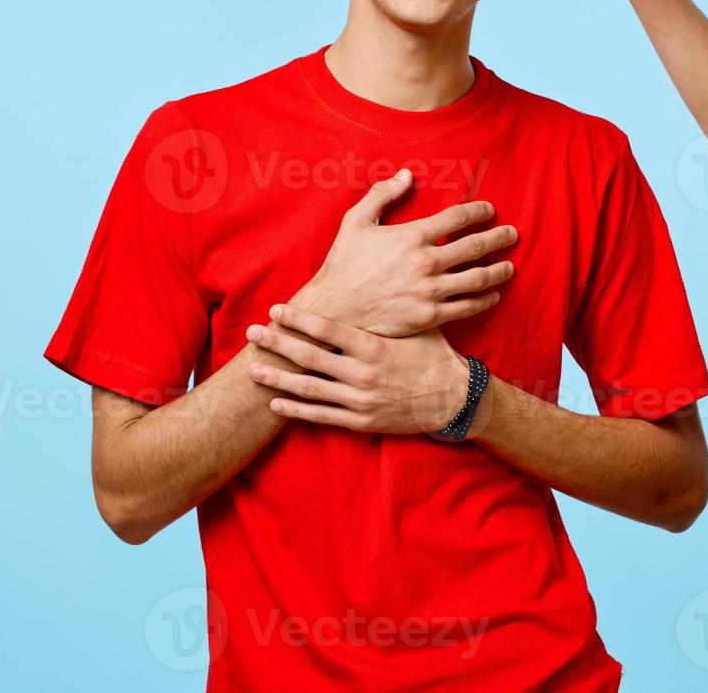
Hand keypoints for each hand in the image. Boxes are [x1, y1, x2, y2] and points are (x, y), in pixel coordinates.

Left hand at [245, 304, 472, 434]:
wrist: (455, 398)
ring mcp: (361, 400)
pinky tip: (277, 403)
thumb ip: (386, 314)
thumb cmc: (435, 356)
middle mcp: (363, 373)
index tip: (276, 309)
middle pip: (310, 357)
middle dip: (278, 345)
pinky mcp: (363, 421)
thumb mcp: (414, 327)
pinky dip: (297, 410)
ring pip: (310, 389)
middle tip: (252, 334)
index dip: (298, 319)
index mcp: (374, 346)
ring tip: (254, 370)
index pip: (327, 330)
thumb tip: (368, 285)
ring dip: (278, 379)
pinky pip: (323, 416)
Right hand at [305, 168, 517, 337]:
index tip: (490, 209)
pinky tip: (493, 295)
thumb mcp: (356, 221)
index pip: (458, 217)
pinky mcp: (429, 316)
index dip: (479, 211)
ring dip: (499, 271)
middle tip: (512, 234)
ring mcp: (430, 291)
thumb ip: (382, 194)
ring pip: (478, 278)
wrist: (333, 309)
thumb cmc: (343, 263)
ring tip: (509, 266)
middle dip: (499, 237)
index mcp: (413, 236)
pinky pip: (467, 307)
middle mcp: (427, 262)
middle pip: (476, 246)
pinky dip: (485, 300)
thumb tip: (405, 174)